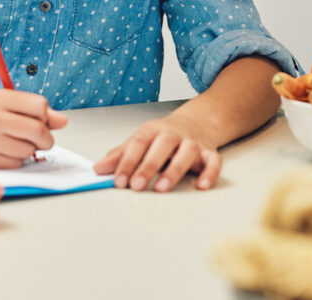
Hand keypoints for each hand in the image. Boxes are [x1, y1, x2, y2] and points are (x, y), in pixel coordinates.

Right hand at [0, 89, 67, 168]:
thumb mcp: (3, 102)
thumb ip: (33, 109)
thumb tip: (63, 121)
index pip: (39, 106)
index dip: (45, 115)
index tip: (40, 119)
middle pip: (38, 130)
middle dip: (45, 138)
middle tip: (40, 138)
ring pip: (29, 150)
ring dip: (29, 149)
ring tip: (15, 142)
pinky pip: (16, 163)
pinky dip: (16, 159)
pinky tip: (4, 151)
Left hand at [93, 114, 220, 192]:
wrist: (197, 122)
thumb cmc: (163, 136)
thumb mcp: (140, 140)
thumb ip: (120, 155)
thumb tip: (98, 168)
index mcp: (153, 130)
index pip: (138, 143)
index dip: (127, 162)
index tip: (118, 180)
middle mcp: (174, 134)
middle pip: (162, 145)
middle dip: (148, 166)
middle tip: (136, 186)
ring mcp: (193, 142)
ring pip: (187, 152)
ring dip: (174, 170)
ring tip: (162, 188)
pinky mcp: (210, 152)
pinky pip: (213, 161)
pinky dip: (210, 173)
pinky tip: (201, 186)